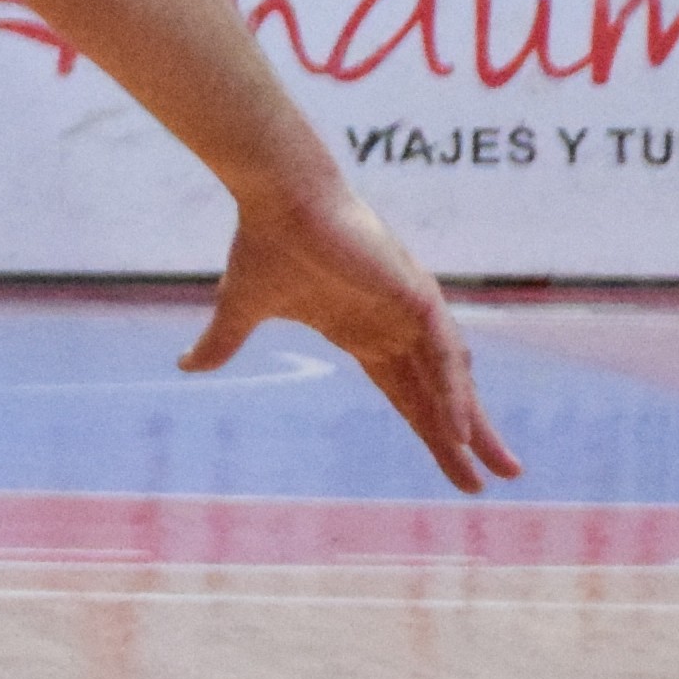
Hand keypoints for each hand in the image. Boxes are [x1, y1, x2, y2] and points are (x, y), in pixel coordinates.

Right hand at [184, 180, 523, 495]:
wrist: (279, 197)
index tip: (452, 465)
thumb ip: (222, 342)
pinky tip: (460, 432)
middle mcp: (397, 327)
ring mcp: (412, 312)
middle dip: (465, 440)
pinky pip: (442, 357)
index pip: (407, 393)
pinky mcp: (417, 297)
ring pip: (451, 381)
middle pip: (438, 396)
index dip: (428, 430)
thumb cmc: (263, 242)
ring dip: (472, 426)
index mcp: (365, 332)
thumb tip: (184, 366)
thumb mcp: (240, 309)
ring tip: (494, 469)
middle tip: (491, 482)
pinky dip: (452, 394)